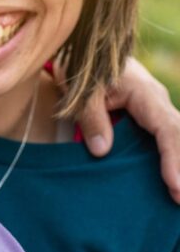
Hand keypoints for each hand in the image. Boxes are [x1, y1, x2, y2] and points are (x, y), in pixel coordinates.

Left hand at [75, 56, 179, 202]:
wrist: (86, 50)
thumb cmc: (84, 66)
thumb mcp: (82, 90)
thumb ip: (91, 117)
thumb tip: (101, 150)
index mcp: (145, 94)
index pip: (168, 129)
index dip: (173, 158)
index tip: (175, 184)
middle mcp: (158, 103)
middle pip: (179, 136)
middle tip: (179, 200)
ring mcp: (157, 111)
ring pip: (177, 138)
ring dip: (179, 165)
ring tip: (177, 198)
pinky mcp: (150, 119)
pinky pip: (167, 139)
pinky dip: (171, 158)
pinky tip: (170, 181)